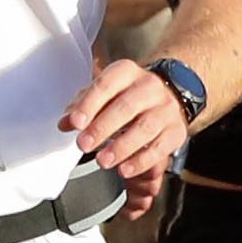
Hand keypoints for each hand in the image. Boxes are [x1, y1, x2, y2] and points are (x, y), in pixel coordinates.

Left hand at [62, 56, 195, 213]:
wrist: (170, 94)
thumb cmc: (128, 95)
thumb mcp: (104, 93)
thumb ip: (83, 106)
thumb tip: (65, 123)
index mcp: (126, 73)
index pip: (106, 85)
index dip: (89, 104)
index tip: (75, 122)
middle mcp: (150, 87)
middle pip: (126, 107)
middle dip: (103, 127)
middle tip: (84, 144)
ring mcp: (166, 109)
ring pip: (145, 128)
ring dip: (122, 147)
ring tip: (103, 161)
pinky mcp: (176, 130)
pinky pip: (160, 147)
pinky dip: (141, 161)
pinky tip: (125, 169)